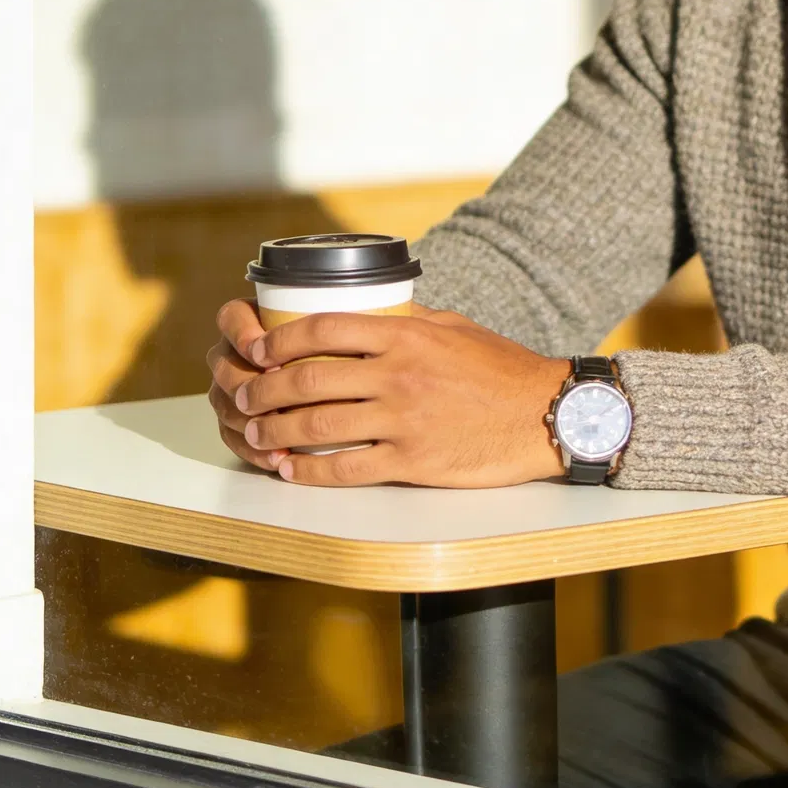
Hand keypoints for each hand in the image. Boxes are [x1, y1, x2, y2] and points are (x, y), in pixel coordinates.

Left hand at [206, 298, 571, 487]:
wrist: (545, 415)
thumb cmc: (500, 369)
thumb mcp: (452, 327)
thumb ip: (405, 322)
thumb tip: (364, 315)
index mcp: (405, 335)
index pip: (323, 329)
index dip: (279, 340)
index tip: (257, 351)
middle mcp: (398, 374)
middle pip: (309, 379)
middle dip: (264, 390)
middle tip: (242, 397)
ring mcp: (404, 420)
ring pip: (319, 426)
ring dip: (277, 431)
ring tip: (255, 435)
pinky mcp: (413, 462)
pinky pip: (347, 470)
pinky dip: (310, 472)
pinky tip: (290, 471)